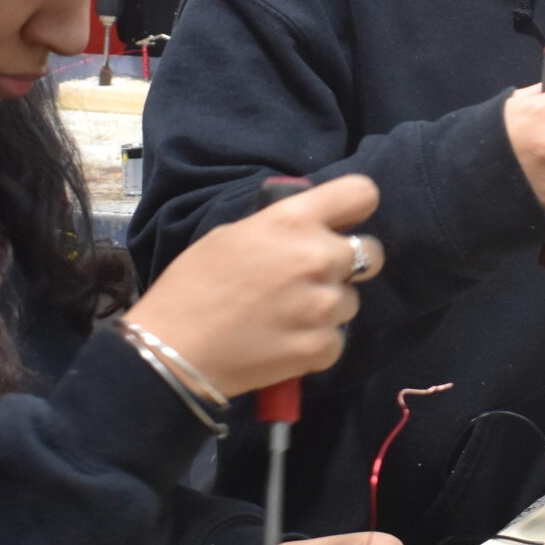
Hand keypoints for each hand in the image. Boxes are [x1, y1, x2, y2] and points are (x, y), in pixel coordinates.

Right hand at [125, 174, 382, 398]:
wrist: (173, 350)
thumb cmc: (193, 285)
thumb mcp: (234, 235)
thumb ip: (281, 229)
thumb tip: (308, 231)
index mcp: (293, 221)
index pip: (362, 194)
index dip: (356, 207)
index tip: (344, 222)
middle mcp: (318, 257)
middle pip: (371, 253)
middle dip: (347, 264)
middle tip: (313, 278)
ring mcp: (324, 305)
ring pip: (351, 300)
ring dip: (328, 307)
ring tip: (288, 316)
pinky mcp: (323, 347)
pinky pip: (337, 339)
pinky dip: (317, 343)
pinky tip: (285, 343)